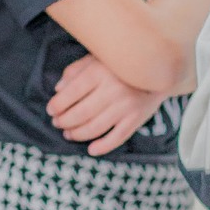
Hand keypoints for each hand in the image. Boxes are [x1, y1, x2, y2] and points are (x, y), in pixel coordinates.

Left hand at [47, 55, 162, 155]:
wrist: (158, 71)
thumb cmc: (120, 66)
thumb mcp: (96, 60)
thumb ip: (75, 72)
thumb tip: (58, 90)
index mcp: (99, 72)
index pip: (70, 93)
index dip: (56, 105)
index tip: (51, 110)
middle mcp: (112, 89)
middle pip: (80, 113)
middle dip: (64, 121)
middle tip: (57, 123)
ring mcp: (126, 106)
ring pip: (95, 127)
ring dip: (78, 134)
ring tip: (69, 134)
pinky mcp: (136, 118)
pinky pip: (117, 138)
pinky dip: (102, 147)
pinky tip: (91, 149)